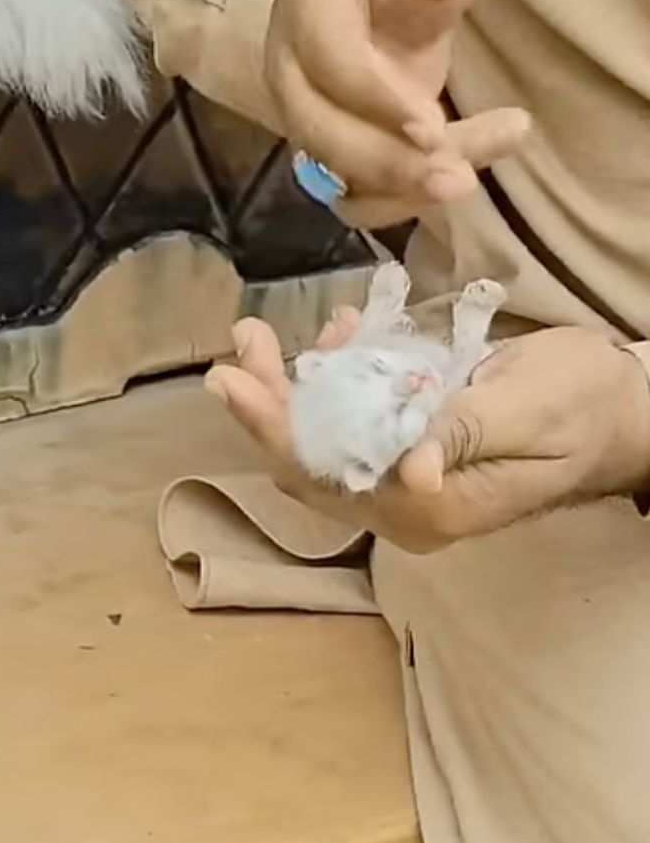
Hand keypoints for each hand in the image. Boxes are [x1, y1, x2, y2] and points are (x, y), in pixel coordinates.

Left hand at [205, 315, 649, 552]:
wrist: (621, 410)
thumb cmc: (582, 404)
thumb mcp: (530, 408)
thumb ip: (464, 433)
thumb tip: (412, 468)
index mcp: (430, 508)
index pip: (327, 472)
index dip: (273, 426)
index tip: (231, 378)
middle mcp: (404, 506)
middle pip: (310, 459)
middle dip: (268, 400)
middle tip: (240, 341)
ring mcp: (403, 482)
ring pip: (322, 439)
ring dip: (290, 386)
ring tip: (262, 334)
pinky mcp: (407, 453)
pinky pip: (351, 423)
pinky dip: (331, 380)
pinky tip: (332, 337)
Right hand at [265, 0, 531, 228]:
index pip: (326, 60)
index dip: (375, 100)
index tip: (433, 126)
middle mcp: (291, 64)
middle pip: (317, 130)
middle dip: (385, 165)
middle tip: (457, 179)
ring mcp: (308, 112)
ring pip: (335, 173)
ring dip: (398, 193)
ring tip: (468, 183)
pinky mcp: (336, 147)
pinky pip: (358, 193)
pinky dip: (405, 199)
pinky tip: (465, 171)